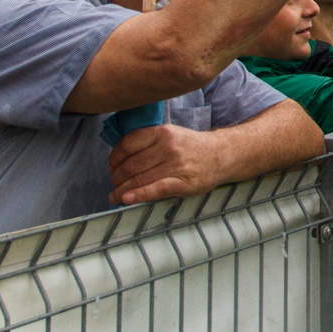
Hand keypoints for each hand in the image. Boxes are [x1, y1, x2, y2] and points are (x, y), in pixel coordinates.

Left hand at [107, 124, 222, 204]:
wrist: (221, 155)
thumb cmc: (191, 147)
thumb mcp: (171, 134)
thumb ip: (148, 141)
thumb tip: (119, 158)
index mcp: (162, 132)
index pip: (127, 145)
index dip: (114, 159)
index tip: (111, 167)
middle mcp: (168, 147)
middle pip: (131, 165)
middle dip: (117, 178)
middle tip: (114, 184)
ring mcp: (176, 165)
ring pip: (139, 179)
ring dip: (122, 191)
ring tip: (115, 196)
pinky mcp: (183, 183)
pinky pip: (155, 189)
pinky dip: (138, 195)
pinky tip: (126, 199)